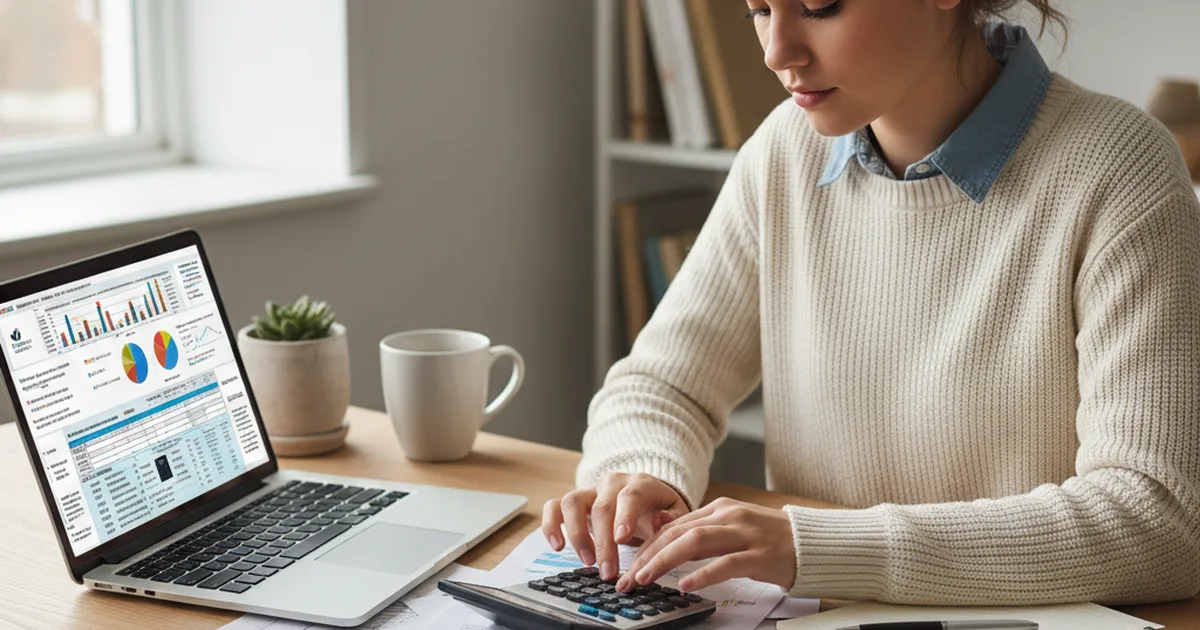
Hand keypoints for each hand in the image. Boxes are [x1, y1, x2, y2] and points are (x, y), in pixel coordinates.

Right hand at [542, 473, 689, 580]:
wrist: (645, 496)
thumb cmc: (660, 508)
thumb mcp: (675, 512)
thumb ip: (671, 518)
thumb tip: (660, 522)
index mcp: (640, 483)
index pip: (630, 495)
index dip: (625, 516)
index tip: (622, 539)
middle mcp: (611, 483)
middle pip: (601, 507)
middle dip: (602, 542)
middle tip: (607, 572)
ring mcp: (590, 490)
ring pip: (572, 502)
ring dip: (576, 534)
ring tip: (587, 561)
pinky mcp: (574, 502)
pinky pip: (554, 506)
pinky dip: (551, 525)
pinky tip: (557, 546)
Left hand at [617, 497, 794, 593]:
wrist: (812, 543)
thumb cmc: (770, 539)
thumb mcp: (732, 526)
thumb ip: (700, 530)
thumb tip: (663, 532)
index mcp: (720, 508)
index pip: (674, 526)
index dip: (647, 545)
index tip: (629, 565)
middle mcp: (730, 516)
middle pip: (678, 533)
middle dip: (648, 555)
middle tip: (629, 577)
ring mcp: (745, 534)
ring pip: (695, 543)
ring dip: (665, 561)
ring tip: (647, 578)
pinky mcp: (760, 556)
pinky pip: (725, 564)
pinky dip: (703, 575)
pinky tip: (686, 585)